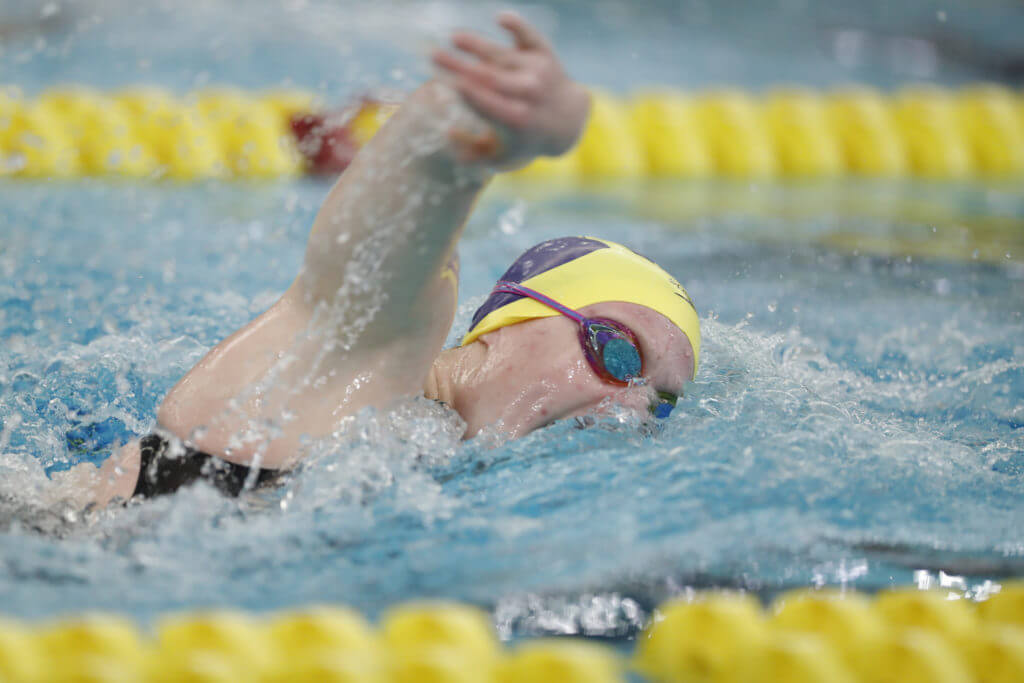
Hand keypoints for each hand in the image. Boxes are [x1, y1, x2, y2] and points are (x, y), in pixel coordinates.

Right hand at [431, 11, 589, 169]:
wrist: (568, 119)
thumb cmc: (526, 138)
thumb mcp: (502, 155)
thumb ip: (474, 153)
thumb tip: (447, 134)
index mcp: (517, 119)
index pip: (487, 103)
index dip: (466, 92)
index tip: (445, 81)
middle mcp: (529, 92)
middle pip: (489, 76)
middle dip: (460, 65)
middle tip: (433, 55)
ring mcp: (537, 71)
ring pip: (502, 55)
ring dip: (476, 45)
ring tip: (454, 38)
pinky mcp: (544, 54)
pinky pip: (530, 37)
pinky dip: (518, 27)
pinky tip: (501, 17)